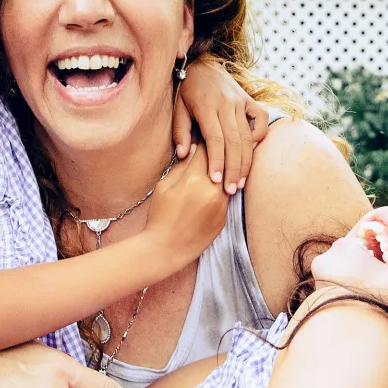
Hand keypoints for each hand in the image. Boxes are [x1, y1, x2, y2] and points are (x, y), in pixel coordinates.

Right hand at [143, 144, 230, 263]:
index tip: (200, 137)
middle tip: (210, 148)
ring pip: (227, 179)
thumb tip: (194, 150)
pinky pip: (226, 196)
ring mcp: (221, 206)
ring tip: (213, 168)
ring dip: (221, 172)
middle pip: (220, 163)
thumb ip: (181, 167)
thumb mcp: (164, 187)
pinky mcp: (225, 217)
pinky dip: (221, 190)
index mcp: (194, 181)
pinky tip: (211, 189)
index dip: (202, 142)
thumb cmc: (159, 216)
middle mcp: (212, 191)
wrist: (166, 249)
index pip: (205, 151)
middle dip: (214, 155)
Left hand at [172, 57, 269, 194]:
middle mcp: (226, 104)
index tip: (215, 181)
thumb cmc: (187, 91)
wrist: (202, 65)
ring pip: (248, 135)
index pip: (215, 139)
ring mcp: (240, 101)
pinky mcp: (250, 100)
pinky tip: (253, 151)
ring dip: (246, 161)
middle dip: (233, 168)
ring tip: (240, 181)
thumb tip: (183, 155)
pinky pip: (261, 118)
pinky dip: (260, 134)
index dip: (216, 161)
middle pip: (234, 142)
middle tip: (230, 190)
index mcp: (206, 106)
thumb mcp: (177, 107)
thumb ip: (180, 131)